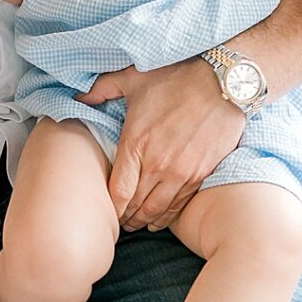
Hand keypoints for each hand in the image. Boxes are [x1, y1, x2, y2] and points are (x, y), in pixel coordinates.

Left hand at [81, 61, 245, 231]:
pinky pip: (180, 204)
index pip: (117, 191)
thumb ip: (102, 89)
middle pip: (136, 205)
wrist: (223, 83)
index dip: (111, 207)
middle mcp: (157, 164)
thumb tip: (77, 97)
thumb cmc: (177, 77)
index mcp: (135, 144)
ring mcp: (181, 172)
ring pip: (158, 209)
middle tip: (119, 223)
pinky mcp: (201, 174)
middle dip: (125, 217)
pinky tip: (159, 221)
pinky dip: (167, 216)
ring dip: (145, 220)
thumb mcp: (133, 78)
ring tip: (137, 224)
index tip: (106, 212)